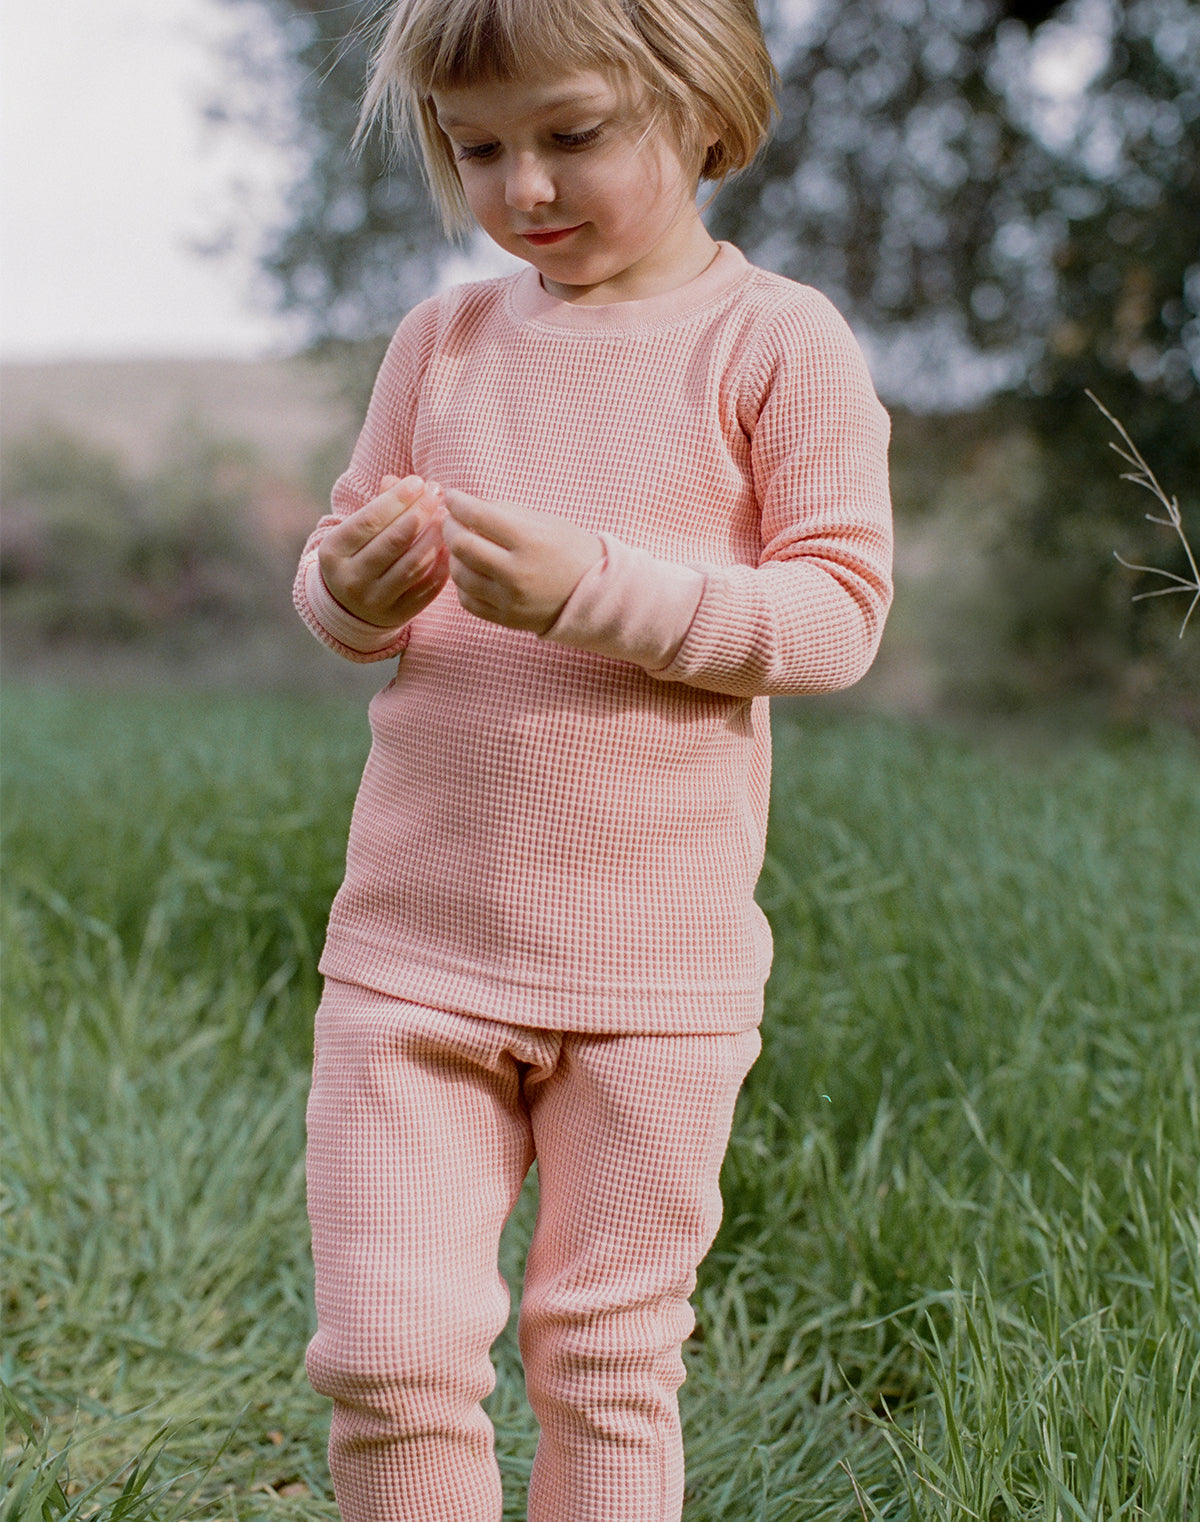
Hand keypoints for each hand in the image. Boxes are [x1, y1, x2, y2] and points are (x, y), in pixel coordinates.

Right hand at [318, 475, 449, 627]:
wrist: (348, 606)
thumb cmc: (357, 554)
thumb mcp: (355, 531)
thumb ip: (378, 505)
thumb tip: (402, 481)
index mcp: (334, 551)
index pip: (369, 520)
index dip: (397, 499)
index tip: (419, 482)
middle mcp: (351, 579)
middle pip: (394, 541)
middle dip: (420, 513)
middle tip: (438, 494)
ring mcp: (374, 601)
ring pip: (413, 565)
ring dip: (434, 537)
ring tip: (447, 518)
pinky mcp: (397, 615)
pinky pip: (427, 588)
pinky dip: (442, 566)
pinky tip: (450, 547)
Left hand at [442, 490, 602, 634]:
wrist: (596, 593)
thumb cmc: (569, 550)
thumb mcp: (544, 522)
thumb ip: (503, 512)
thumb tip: (463, 506)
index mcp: (530, 541)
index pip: (477, 516)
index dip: (457, 502)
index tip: (452, 497)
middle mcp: (518, 572)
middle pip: (462, 546)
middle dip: (450, 527)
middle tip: (452, 521)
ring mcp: (510, 600)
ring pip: (460, 574)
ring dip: (455, 556)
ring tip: (464, 546)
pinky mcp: (506, 619)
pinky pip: (467, 600)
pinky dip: (463, 583)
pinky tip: (472, 572)